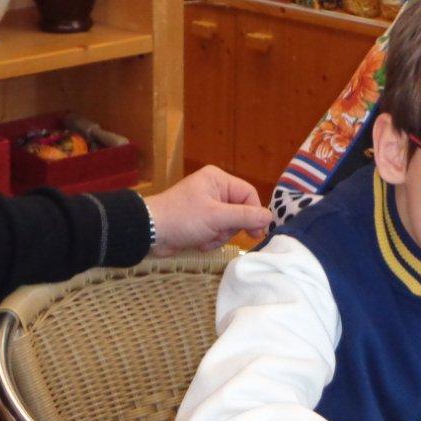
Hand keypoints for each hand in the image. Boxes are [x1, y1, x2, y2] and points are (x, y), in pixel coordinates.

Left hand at [143, 166, 270, 253]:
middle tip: (217, 232)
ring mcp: (207, 205)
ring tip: (204, 238)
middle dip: (230, 228)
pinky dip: (211, 239)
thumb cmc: (183, 218)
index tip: (256, 233)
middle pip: (240, 212)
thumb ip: (245, 216)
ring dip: (219, 236)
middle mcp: (214, 189)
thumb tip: (270, 217)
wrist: (150, 232)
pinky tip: (198, 241)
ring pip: (229, 225)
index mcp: (218, 179)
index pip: (248, 194)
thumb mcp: (217, 217)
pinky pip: (217, 231)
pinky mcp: (201, 220)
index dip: (254, 214)